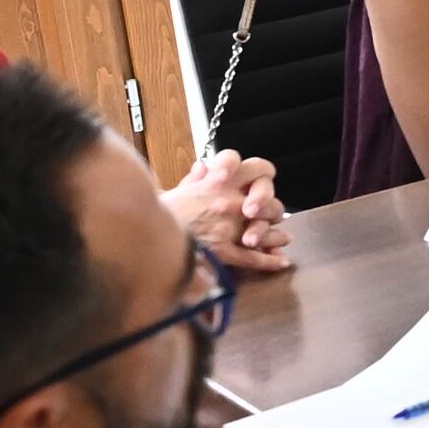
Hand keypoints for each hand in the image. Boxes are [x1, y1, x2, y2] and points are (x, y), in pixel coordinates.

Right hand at [168, 153, 292, 277]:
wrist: (144, 234)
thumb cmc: (160, 212)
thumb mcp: (177, 189)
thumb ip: (195, 179)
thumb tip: (203, 166)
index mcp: (218, 182)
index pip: (255, 167)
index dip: (262, 174)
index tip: (259, 183)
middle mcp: (228, 201)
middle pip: (268, 201)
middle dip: (272, 209)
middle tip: (274, 215)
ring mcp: (228, 226)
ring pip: (265, 229)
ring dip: (276, 236)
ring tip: (284, 239)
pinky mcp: (224, 251)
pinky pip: (254, 257)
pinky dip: (270, 261)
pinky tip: (281, 261)